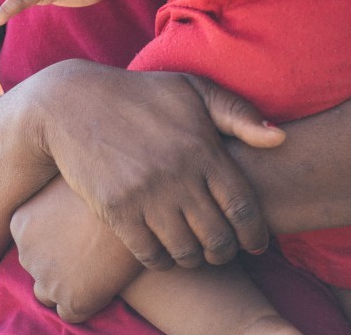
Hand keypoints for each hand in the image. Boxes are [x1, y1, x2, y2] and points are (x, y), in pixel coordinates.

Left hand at [11, 178, 144, 321]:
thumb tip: (51, 196)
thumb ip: (52, 197)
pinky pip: (69, 314)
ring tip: (92, 272)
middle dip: (56, 264)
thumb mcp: (68, 183)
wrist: (140, 218)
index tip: (75, 233)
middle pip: (35, 265)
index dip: (53, 240)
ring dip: (65, 288)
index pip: (27, 241)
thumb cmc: (107, 191)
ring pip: (47, 293)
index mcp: (19, 223)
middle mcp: (26, 252)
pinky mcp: (72, 301)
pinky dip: (82, 306)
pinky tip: (100, 289)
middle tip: (86, 252)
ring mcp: (47, 279)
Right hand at [25, 61, 285, 272]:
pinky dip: (162, 261)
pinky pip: (151, 254)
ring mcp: (145, 194)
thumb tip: (280, 139)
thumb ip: (236, 112)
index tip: (255, 243)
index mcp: (202, 149)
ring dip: (194, 258)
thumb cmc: (137, 96)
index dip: (255, 234)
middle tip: (221, 250)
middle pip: (218, 238)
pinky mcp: (116, 209)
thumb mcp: (188, 89)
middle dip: (225, 251)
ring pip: (186, 251)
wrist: (69, 103)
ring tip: (193, 252)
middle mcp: (178, 175)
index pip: (244, 209)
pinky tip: (162, 251)